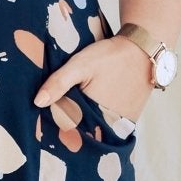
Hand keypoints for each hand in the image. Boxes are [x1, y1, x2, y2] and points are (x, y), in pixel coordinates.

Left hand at [33, 34, 151, 122]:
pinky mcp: (130, 120)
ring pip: (96, 130)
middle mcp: (111, 125)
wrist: (143, 49)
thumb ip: (59, 82)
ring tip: (74, 112)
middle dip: (70, 126)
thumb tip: (37, 103)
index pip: (68, 128)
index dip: (56, 124)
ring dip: (86, 124)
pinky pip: (110, 125)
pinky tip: (91, 110)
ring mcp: (122, 124)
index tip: (44, 119)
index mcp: (95, 115)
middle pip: (83, 132)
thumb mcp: (80, 65)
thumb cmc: (110, 56)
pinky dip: (100, 120)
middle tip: (56, 115)